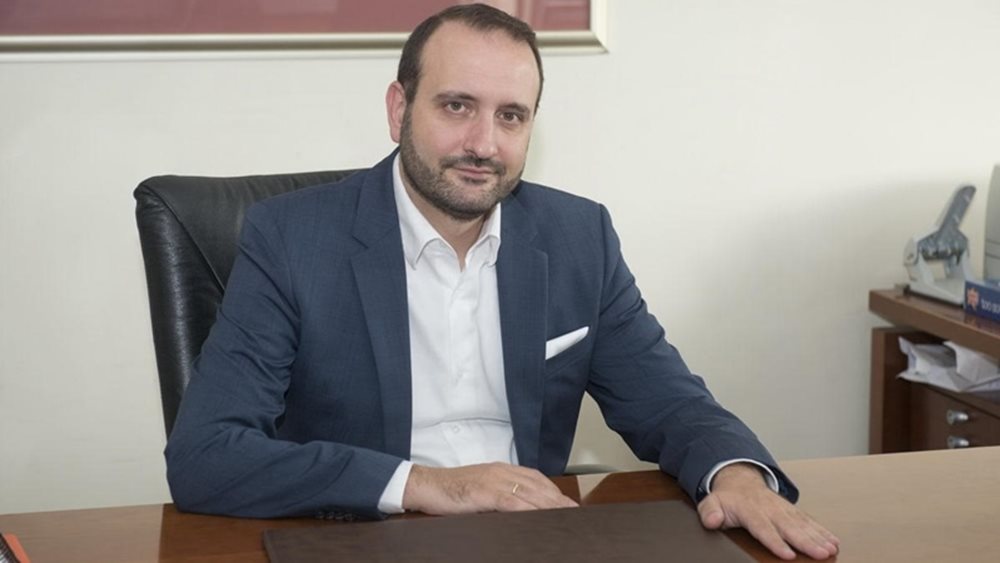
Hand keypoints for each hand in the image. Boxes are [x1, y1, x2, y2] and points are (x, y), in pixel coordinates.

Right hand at [402, 462, 578, 514]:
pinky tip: (538, 516)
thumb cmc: (450, 491)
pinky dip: (527, 509)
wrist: (425, 485)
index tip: (567, 503)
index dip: (553, 491)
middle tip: (574, 512)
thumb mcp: (479, 490)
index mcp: (500, 470)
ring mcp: (492, 481)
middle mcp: (500, 472)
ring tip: (564, 516)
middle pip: (537, 485)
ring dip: (549, 504)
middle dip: (558, 499)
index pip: (535, 478)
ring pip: (528, 492)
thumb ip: (499, 496)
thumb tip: (519, 510)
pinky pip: (510, 501)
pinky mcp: (483, 492)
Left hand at [697, 463, 839, 559]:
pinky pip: (809, 521)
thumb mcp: (712, 502)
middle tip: (821, 553)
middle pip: (790, 527)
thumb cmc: (728, 498)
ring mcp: (783, 509)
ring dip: (819, 537)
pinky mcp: (792, 512)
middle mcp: (770, 509)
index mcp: (750, 509)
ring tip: (831, 549)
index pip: (763, 527)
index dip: (775, 541)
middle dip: (806, 541)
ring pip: (803, 524)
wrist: (740, 481)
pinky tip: (834, 542)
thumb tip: (711, 520)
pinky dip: (822, 531)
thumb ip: (710, 511)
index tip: (788, 554)